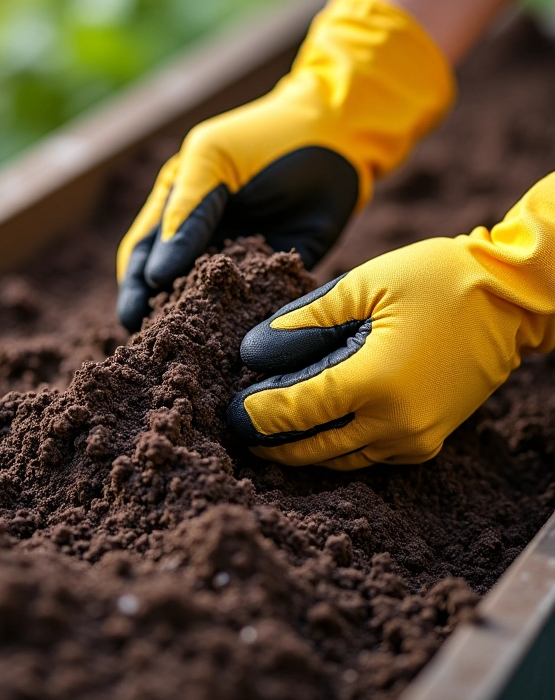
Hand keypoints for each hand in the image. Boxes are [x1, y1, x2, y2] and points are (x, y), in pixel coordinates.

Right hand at [116, 0, 453, 331]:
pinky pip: (258, 304)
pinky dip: (247, 324)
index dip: (134, 290)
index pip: (143, 257)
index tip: (130, 322)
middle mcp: (204, 240)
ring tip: (193, 357)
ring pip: (213, 303)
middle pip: (172, 288)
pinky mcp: (278, 273)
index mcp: (177, 211)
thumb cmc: (264, 137)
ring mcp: (241, 260)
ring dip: (202, 328)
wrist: (338, 133)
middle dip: (163, 317)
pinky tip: (241, 347)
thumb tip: (156, 278)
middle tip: (156, 350)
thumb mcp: (211, 161)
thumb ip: (185, 214)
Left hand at [228, 174, 554, 469]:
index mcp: (376, 382)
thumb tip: (253, 352)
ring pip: (338, 459)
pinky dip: (334, 448)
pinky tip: (313, 430)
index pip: (296, 412)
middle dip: (270, 443)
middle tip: (237, 430)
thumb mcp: (361, 286)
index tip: (228, 412)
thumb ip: (303, 320)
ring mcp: (415, 438)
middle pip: (312, 448)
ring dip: (299, 449)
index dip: (256, 415)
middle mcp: (397, 424)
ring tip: (266, 433)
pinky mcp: (427, 440)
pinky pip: (366, 456)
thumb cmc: (437, 280)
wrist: (512, 298)